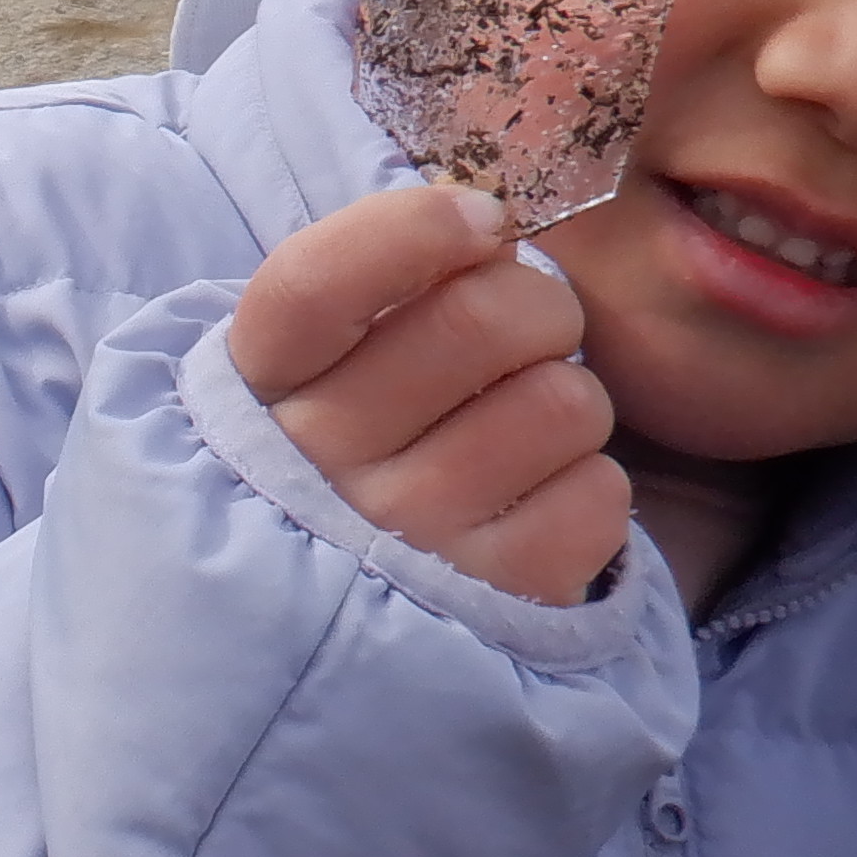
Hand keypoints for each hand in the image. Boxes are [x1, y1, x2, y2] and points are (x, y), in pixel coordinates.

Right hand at [229, 183, 629, 603]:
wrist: (331, 635)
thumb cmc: (348, 456)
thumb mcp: (313, 368)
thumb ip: (374, 284)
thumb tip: (487, 224)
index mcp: (258, 390)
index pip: (315, 282)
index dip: (416, 229)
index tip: (480, 221)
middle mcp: (318, 469)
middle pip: (476, 319)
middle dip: (539, 302)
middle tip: (532, 330)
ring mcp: (406, 541)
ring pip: (561, 403)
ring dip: (569, 400)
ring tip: (525, 431)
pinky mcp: (493, 602)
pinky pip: (598, 494)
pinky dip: (588, 485)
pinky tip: (536, 503)